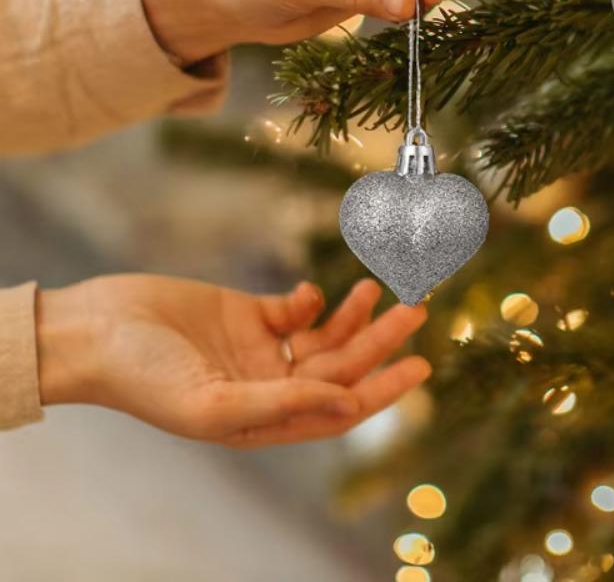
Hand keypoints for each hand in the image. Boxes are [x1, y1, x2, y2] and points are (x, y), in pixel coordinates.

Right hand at [37, 276, 429, 446]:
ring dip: (352, 316)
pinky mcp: (247, 314)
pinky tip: (310, 293)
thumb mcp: (213, 403)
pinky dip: (310, 301)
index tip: (421, 366)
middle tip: (416, 309)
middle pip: (339, 366)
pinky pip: (294, 311)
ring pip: (324, 337)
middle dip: (378, 341)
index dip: (381, 391)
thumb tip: (349, 404)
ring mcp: (259, 351)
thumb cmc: (143, 376)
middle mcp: (268, 387)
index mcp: (263, 421)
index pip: (338, 409)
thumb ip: (283, 405)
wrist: (94, 330)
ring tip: (376, 289)